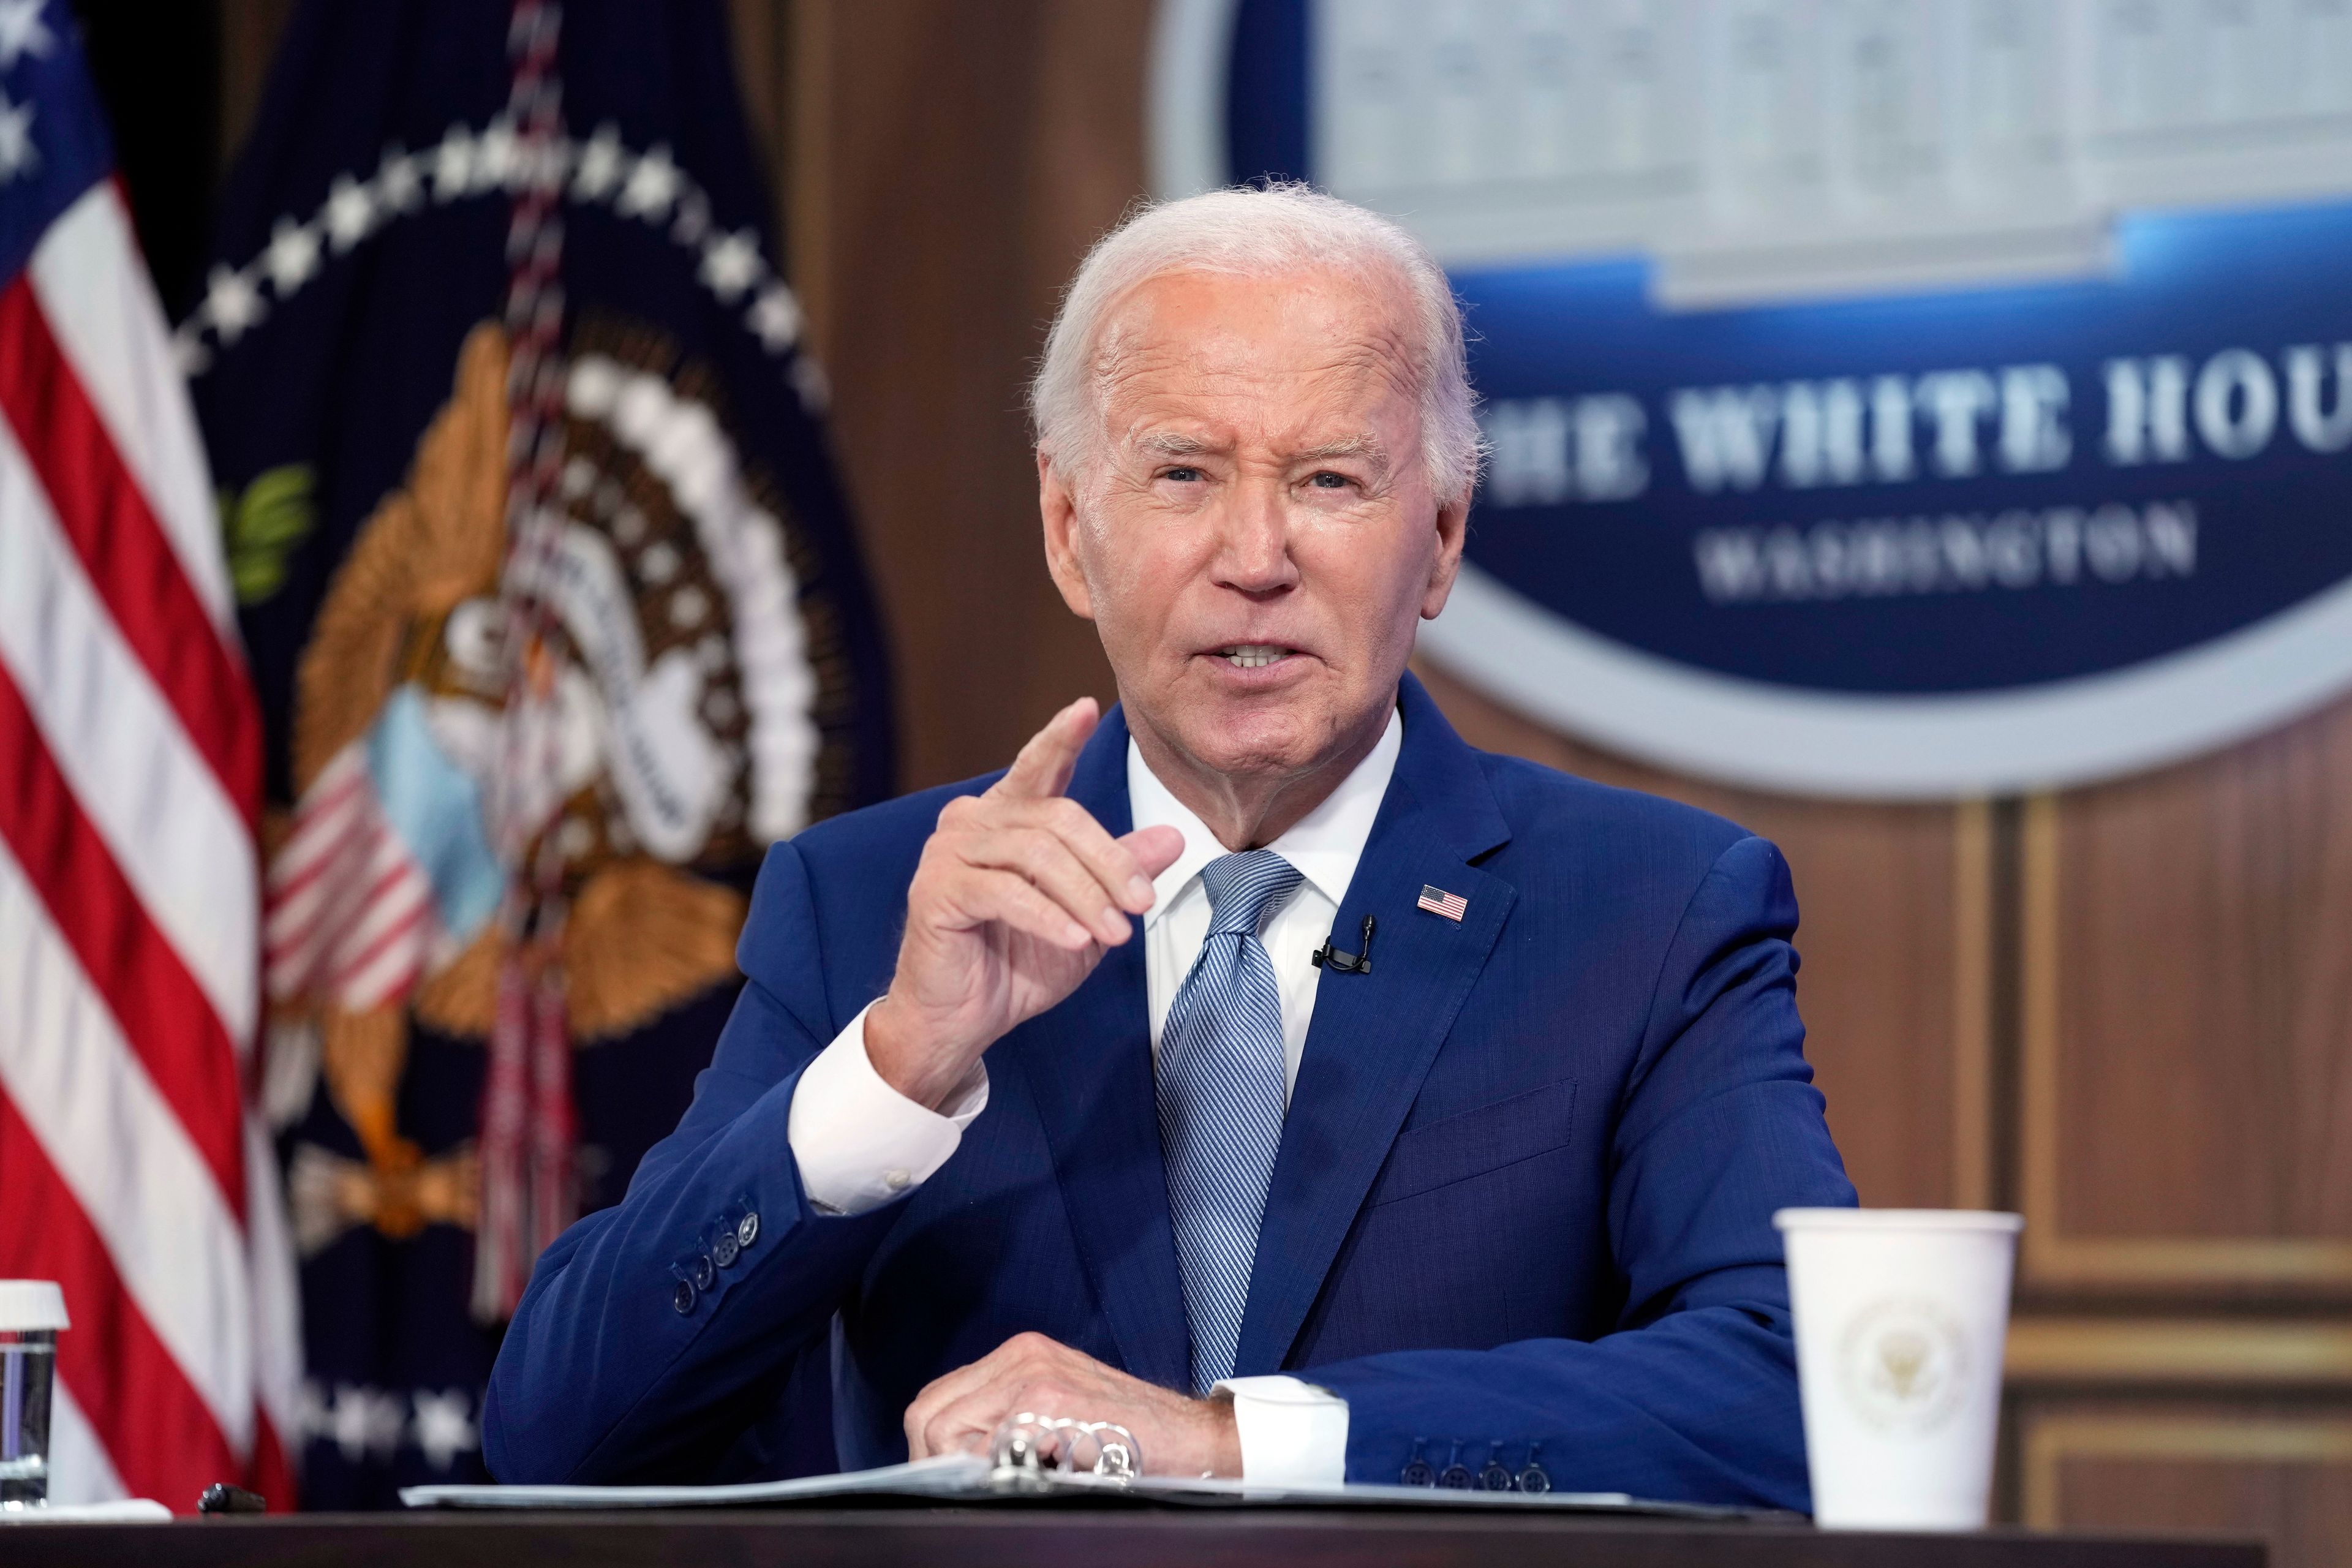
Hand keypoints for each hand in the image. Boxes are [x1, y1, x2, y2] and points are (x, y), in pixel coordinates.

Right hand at [865, 698, 1184, 1110]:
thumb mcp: (1086, 911)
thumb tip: (1173, 837)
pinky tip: (1077, 940)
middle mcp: (972, 820)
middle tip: (1142, 904)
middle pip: (1058, 819)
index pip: (1039, 766)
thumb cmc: (1017, 961)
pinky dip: (1049, 917)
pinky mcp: (936, 891)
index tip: (1087, 708)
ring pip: (1036, 855)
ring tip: (1115, 934)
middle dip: (1110, 863)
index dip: (1061, 737)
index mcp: (1006, 815)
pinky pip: (1005, 893)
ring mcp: (948, 853)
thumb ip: (1120, 870)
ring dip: (1086, 897)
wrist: (961, 1020)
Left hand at [903, 1332, 1240, 1477]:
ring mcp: (1034, 1373)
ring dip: (961, 1465)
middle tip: (964, 1488)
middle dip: (933, 1458)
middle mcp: (1022, 1355)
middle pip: (927, 1410)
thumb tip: (952, 1460)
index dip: (932, 1446)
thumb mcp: (1061, 1415)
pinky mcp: (1050, 1400)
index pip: (938, 1399)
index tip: (951, 1478)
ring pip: (944, 1427)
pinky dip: (993, 1471)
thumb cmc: (1133, 1439)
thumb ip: (1008, 1421)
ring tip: (1004, 1480)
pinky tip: (1030, 1477)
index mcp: (1021, 1355)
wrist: (1195, 1442)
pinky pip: (986, 1445)